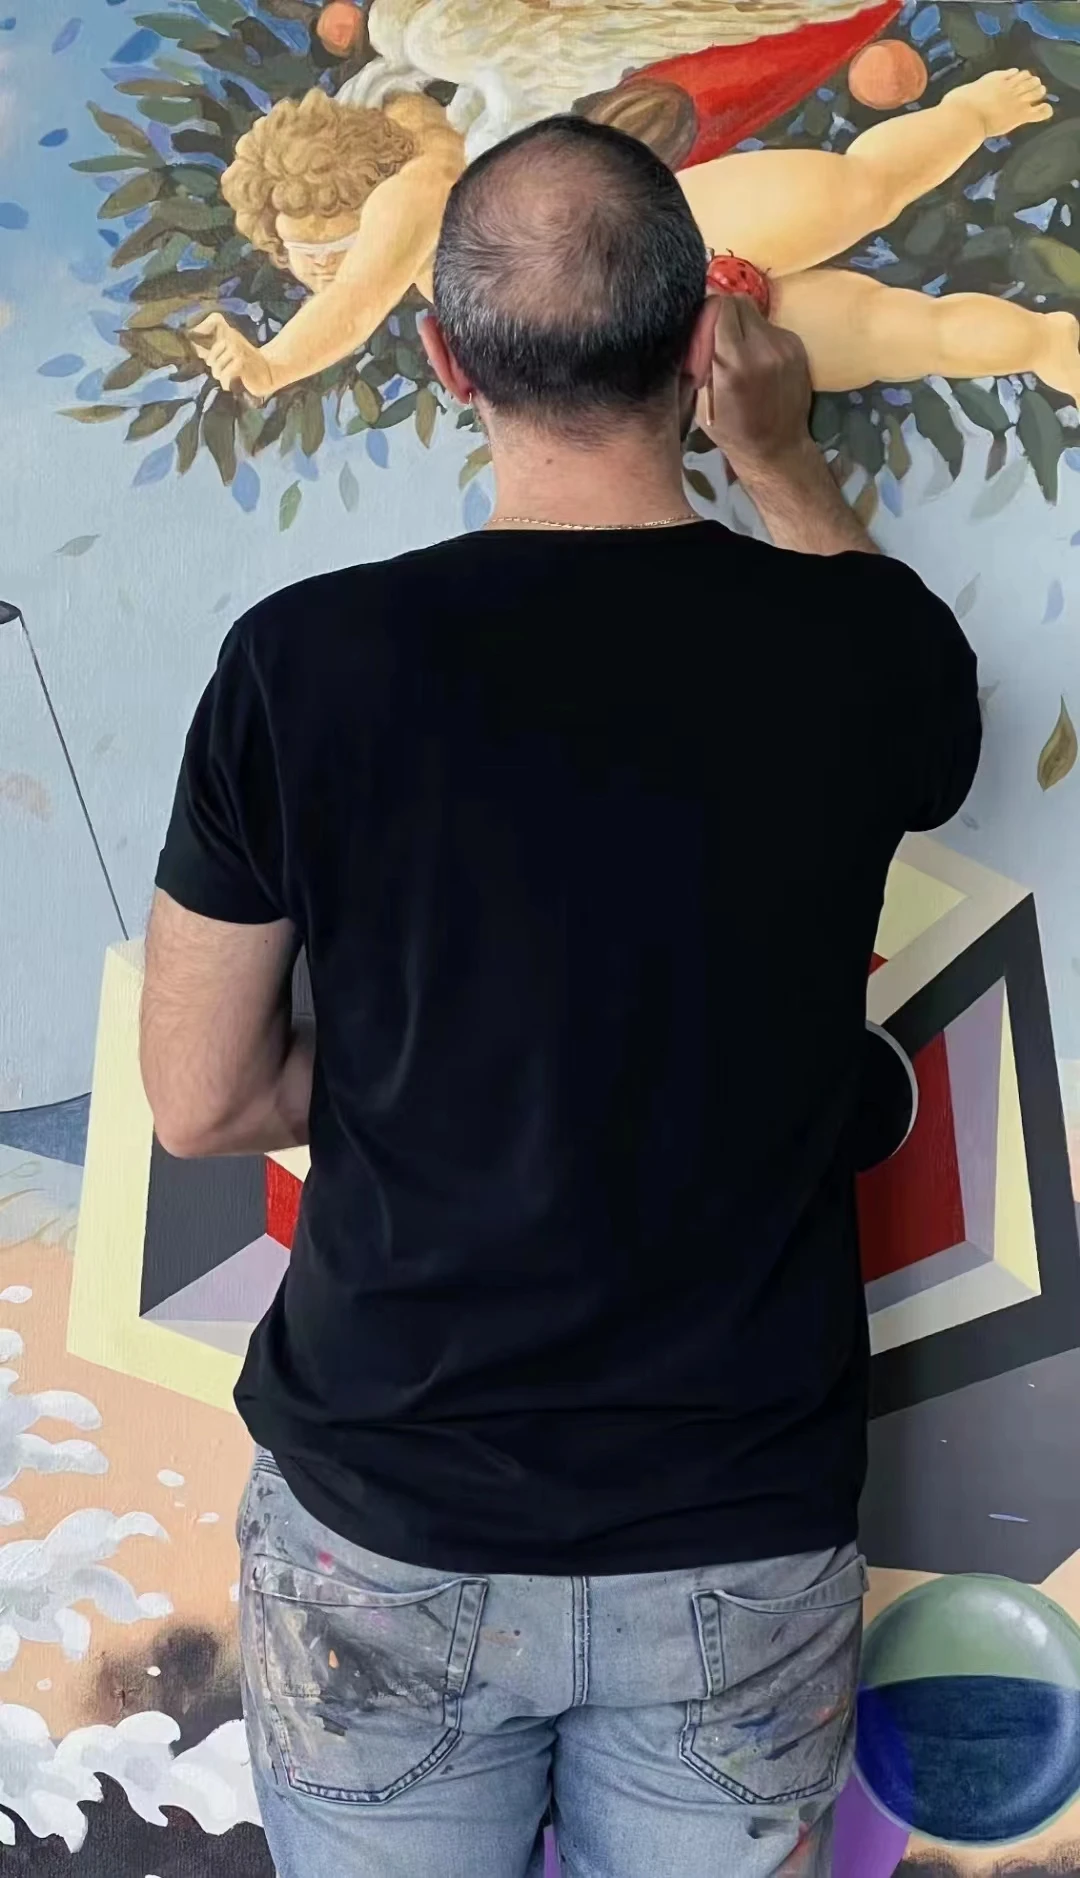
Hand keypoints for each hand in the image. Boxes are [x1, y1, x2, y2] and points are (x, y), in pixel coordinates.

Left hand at [190, 313, 276, 401]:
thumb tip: (194, 348)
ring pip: (216, 368)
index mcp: (229, 334)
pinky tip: (232, 383)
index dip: (200, 329)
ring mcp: (237, 350)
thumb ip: (212, 351)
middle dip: (215, 368)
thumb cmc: (246, 367)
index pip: (213, 321)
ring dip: (221, 377)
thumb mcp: (229, 355)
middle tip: (225, 371)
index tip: (197, 342)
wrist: (269, 373)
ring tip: (230, 377)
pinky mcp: (241, 362)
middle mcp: (232, 339)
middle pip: (211, 357)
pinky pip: (224, 375)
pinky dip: (227, 383)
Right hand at [697, 296, 814, 481]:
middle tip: (719, 337)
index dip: (708, 313)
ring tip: (739, 352)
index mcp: (734, 362)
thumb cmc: (731, 431)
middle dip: (724, 314)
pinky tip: (757, 361)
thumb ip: (700, 358)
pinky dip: (759, 337)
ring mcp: (784, 346)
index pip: (720, 305)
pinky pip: (771, 327)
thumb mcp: (701, 399)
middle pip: (738, 301)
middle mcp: (762, 348)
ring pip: (756, 313)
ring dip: (743, 325)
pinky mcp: (797, 347)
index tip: (703, 330)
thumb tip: (697, 324)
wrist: (777, 448)